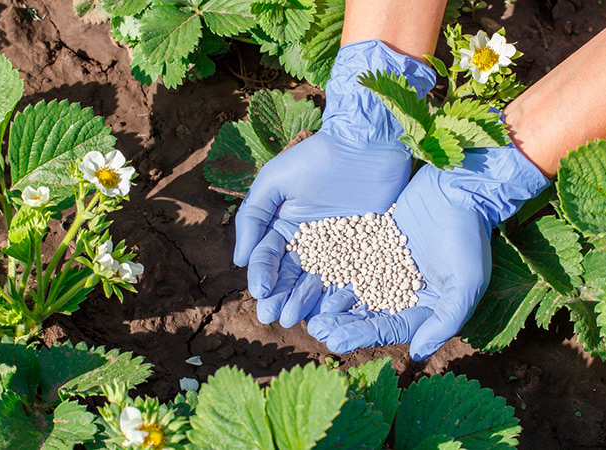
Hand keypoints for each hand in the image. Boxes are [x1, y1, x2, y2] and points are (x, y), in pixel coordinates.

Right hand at [233, 40, 434, 326]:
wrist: (367, 145)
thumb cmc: (316, 158)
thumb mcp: (275, 181)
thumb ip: (253, 217)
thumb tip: (239, 260)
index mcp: (283, 228)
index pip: (267, 258)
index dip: (261, 276)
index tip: (260, 293)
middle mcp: (308, 243)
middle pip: (289, 276)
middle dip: (279, 297)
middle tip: (273, 318)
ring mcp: (337, 249)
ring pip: (317, 282)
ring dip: (304, 302)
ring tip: (295, 319)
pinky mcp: (365, 251)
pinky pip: (350, 278)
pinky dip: (338, 295)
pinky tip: (330, 311)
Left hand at [307, 141, 549, 359]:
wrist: (459, 188)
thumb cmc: (469, 236)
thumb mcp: (466, 282)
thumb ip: (445, 320)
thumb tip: (417, 354)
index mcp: (426, 306)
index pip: (390, 328)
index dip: (362, 336)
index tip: (335, 343)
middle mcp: (404, 291)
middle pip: (368, 314)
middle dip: (343, 324)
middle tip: (315, 330)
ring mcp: (388, 267)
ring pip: (356, 291)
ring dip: (333, 302)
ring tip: (311, 311)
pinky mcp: (376, 244)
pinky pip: (352, 262)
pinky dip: (334, 272)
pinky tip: (314, 278)